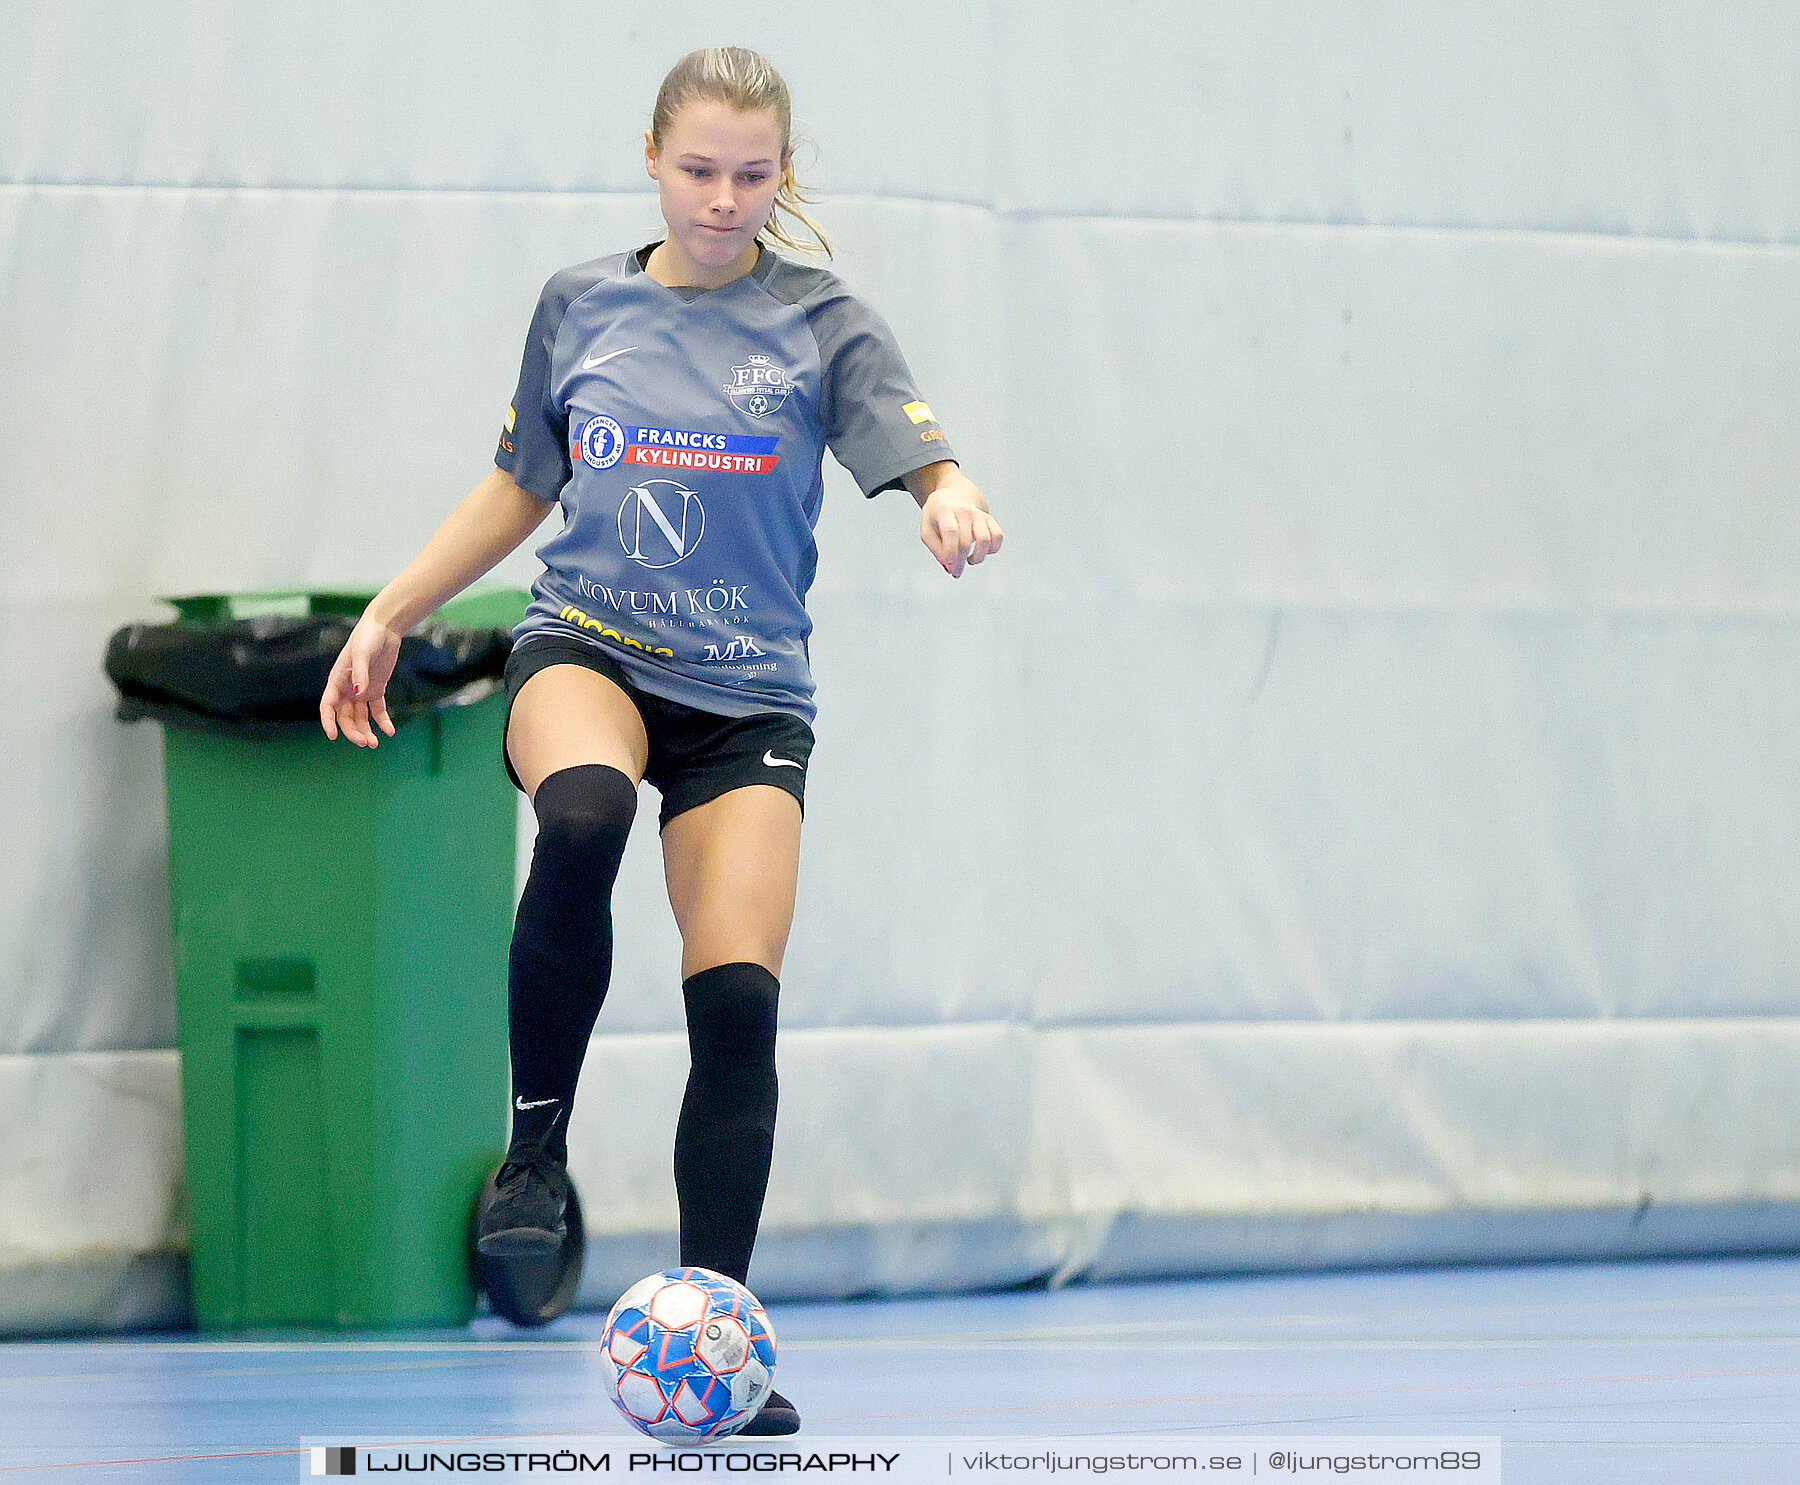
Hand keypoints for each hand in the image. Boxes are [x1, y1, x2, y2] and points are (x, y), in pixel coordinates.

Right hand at [319, 614, 402, 746]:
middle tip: (366, 743)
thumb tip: (358, 694)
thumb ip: (360, 673)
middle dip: (353, 731)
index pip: (328, 706)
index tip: (333, 736)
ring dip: (366, 731)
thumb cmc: (368, 637)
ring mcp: (361, 690)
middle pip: (345, 716)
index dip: (328, 722)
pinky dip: (383, 721)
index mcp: (337, 680)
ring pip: (361, 717)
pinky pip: (377, 710)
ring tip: (375, 744)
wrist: (384, 629)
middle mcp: (347, 688)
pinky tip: (390, 731)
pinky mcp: (376, 689)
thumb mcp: (362, 654)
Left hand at [918, 472, 1003, 578]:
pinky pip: (998, 536)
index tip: (949, 566)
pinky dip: (992, 549)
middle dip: (960, 562)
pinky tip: (981, 551)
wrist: (950, 498)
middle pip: (966, 541)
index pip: (951, 532)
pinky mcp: (989, 519)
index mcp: (945, 511)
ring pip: (985, 539)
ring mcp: (978, 514)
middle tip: (956, 570)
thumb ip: (937, 551)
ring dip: (978, 557)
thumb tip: (951, 568)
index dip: (951, 553)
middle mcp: (964, 511)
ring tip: (970, 559)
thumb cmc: (937, 518)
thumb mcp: (927, 532)